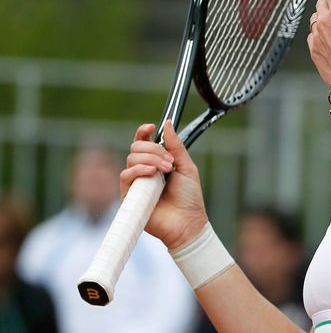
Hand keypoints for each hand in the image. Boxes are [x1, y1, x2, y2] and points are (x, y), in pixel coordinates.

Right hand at [121, 120, 208, 249]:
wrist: (188, 222)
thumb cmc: (189, 198)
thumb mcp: (186, 166)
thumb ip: (176, 146)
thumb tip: (167, 123)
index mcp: (157, 162)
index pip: (143, 142)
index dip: (143, 132)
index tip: (151, 126)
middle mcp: (144, 171)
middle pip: (136, 147)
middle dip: (154, 149)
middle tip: (170, 162)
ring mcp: (136, 183)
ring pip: (131, 159)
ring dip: (150, 159)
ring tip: (166, 170)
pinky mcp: (129, 196)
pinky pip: (125, 176)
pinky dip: (138, 170)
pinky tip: (152, 174)